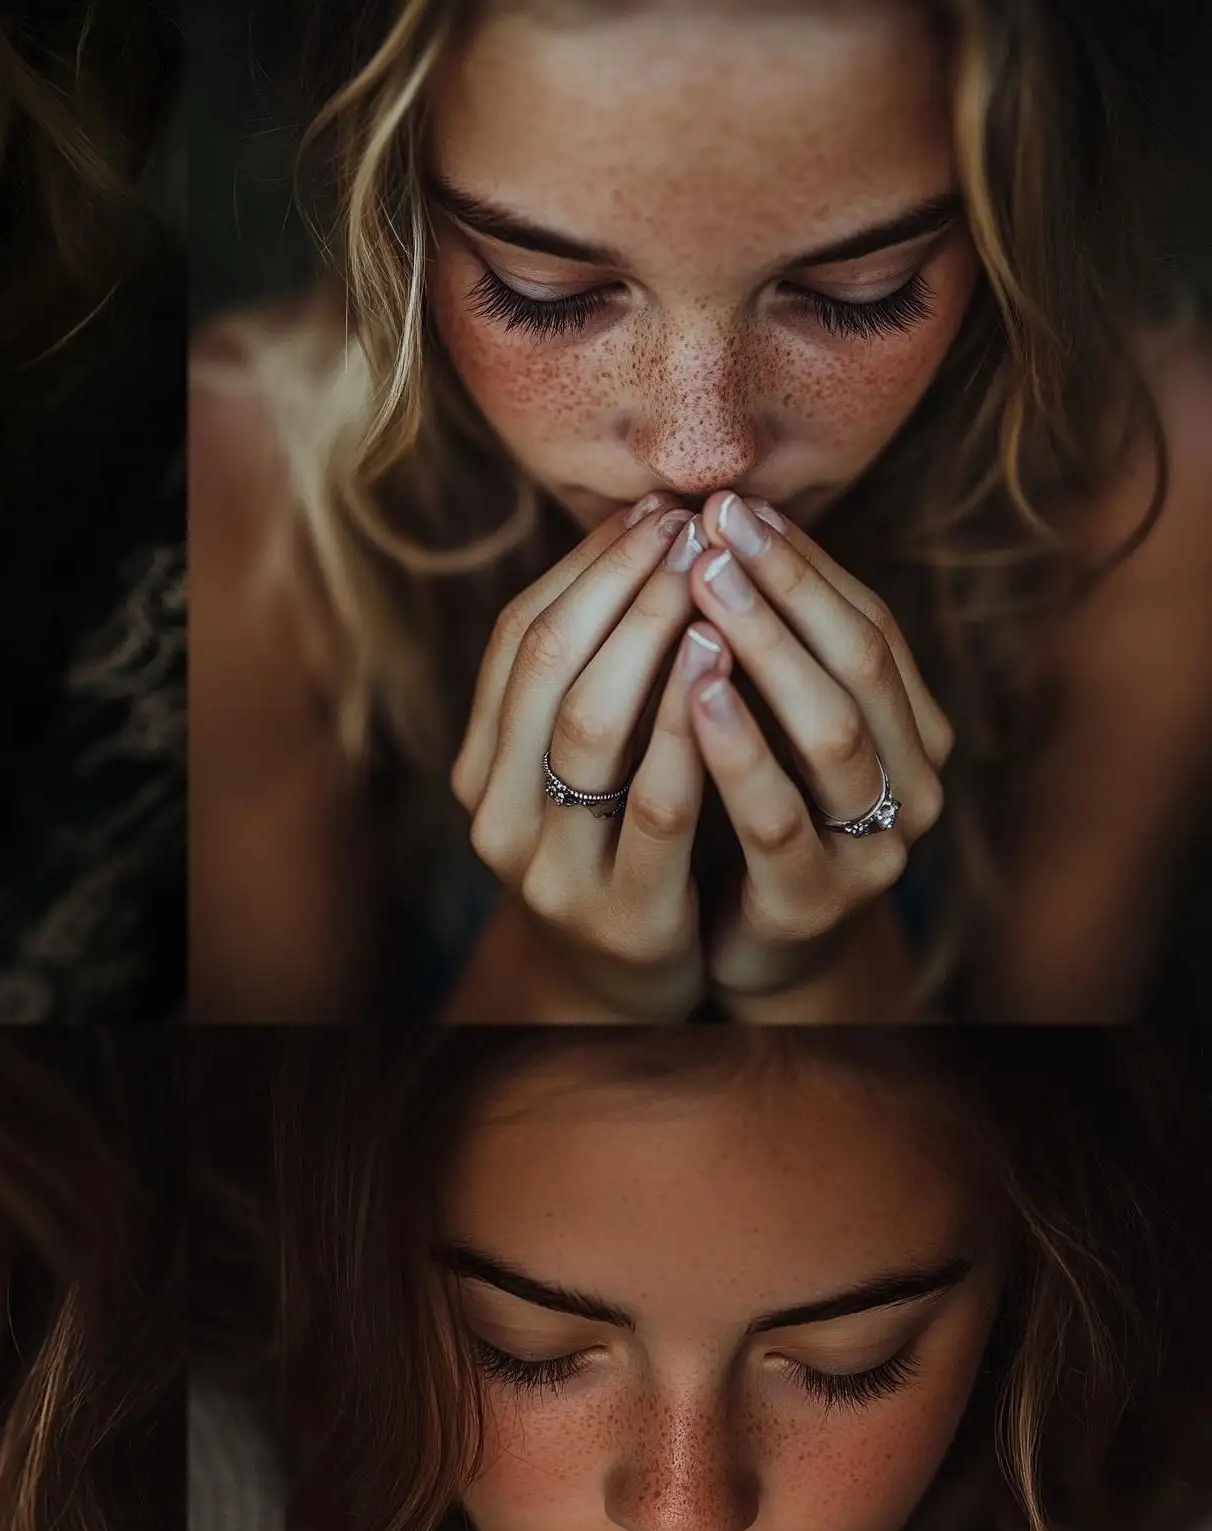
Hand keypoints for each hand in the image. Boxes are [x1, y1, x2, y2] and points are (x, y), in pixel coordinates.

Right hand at [452, 497, 717, 1020]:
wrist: (626, 988)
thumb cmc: (616, 849)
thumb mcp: (581, 769)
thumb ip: (590, 680)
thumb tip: (640, 534)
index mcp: (481, 768)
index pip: (518, 639)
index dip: (586, 567)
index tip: (655, 511)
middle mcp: (497, 815)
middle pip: (546, 667)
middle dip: (621, 585)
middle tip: (690, 527)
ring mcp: (550, 869)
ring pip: (589, 730)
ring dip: (650, 641)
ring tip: (710, 579)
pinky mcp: (619, 916)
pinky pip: (655, 810)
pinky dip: (690, 735)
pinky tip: (730, 676)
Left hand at [682, 492, 951, 1002]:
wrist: (748, 955)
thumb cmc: (747, 821)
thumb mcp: (765, 727)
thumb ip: (758, 652)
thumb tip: (705, 526)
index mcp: (908, 727)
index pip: (865, 619)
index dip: (800, 559)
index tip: (729, 502)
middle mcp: (910, 781)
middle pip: (857, 659)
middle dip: (783, 585)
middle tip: (714, 525)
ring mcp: (871, 846)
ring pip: (831, 732)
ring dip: (766, 650)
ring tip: (701, 587)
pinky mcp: (813, 902)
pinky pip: (777, 818)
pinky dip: (738, 750)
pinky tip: (693, 695)